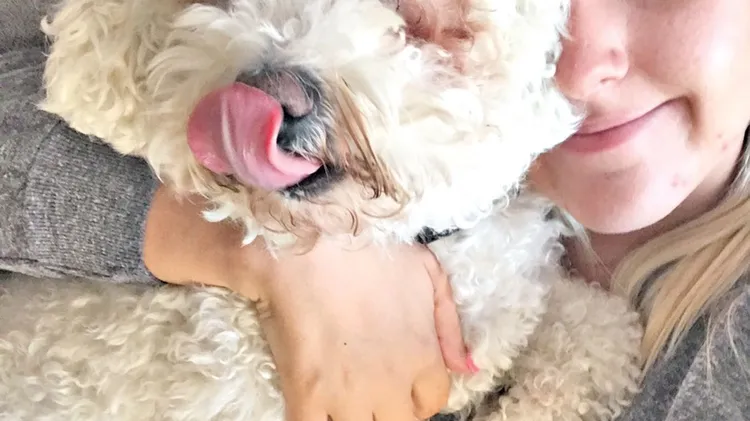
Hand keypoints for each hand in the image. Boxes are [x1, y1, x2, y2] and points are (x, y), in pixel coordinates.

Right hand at [247, 238, 471, 420]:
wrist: (314, 230)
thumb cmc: (371, 243)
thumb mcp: (428, 270)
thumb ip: (449, 323)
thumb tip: (467, 366)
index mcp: (421, 355)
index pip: (433, 403)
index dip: (417, 395)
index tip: (401, 383)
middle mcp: (391, 382)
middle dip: (388, 409)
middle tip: (369, 389)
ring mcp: (347, 392)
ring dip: (354, 416)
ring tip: (342, 394)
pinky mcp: (306, 391)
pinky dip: (315, 419)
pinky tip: (312, 401)